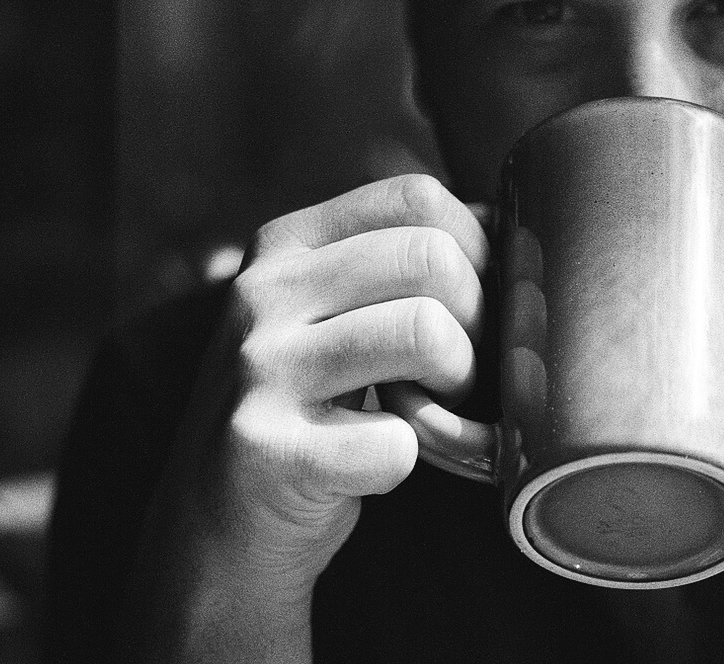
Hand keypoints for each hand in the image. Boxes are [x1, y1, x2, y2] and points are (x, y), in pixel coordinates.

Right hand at [122, 175, 489, 660]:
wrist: (213, 525)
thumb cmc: (308, 407)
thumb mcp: (329, 310)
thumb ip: (395, 263)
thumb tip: (510, 225)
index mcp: (286, 244)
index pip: (417, 197)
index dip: (477, 248)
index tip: (476, 305)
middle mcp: (263, 292)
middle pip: (431, 258)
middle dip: (479, 319)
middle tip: (465, 370)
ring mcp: (260, 370)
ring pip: (424, 332)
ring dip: (459, 382)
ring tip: (441, 411)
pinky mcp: (269, 452)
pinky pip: (394, 442)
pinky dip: (413, 457)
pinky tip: (385, 462)